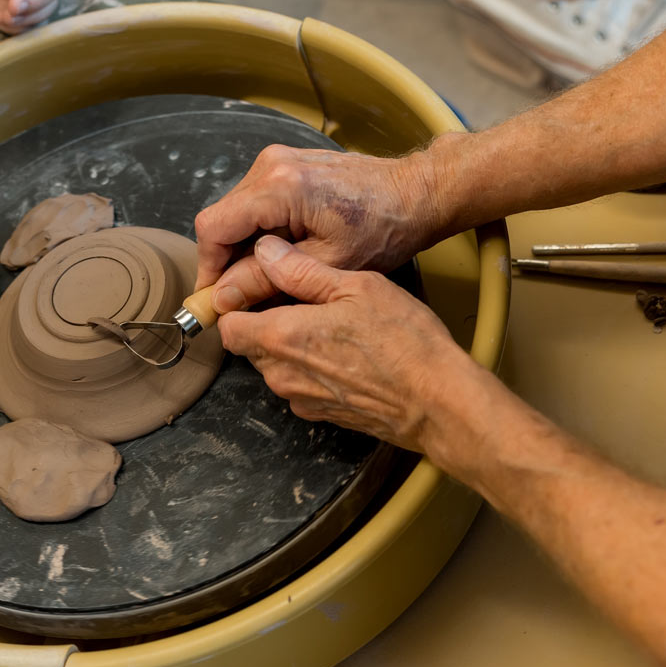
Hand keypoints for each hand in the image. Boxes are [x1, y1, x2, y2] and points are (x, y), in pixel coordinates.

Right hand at [194, 145, 445, 311]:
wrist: (416, 193)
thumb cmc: (384, 228)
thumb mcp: (325, 264)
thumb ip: (266, 280)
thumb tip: (223, 298)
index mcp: (279, 187)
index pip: (214, 227)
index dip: (208, 268)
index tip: (215, 300)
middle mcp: (271, 165)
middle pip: (223, 219)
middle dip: (227, 261)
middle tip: (243, 299)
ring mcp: (278, 160)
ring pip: (237, 213)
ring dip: (245, 248)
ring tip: (271, 278)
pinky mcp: (287, 164)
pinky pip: (256, 202)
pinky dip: (261, 232)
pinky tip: (284, 255)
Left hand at [216, 236, 485, 450]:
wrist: (438, 403)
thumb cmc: (403, 342)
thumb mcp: (356, 287)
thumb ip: (301, 270)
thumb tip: (265, 251)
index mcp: (281, 338)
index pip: (227, 326)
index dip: (240, 307)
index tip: (261, 291)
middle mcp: (281, 374)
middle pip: (249, 346)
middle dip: (265, 324)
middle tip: (304, 303)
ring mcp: (300, 399)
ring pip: (275, 367)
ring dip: (290, 347)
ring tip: (330, 327)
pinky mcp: (320, 415)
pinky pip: (299, 386)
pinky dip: (311, 370)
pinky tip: (345, 355)